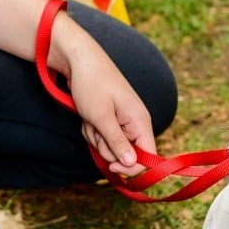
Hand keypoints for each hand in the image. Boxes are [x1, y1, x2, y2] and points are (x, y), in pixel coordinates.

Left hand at [52, 14, 155, 174]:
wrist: (79, 60)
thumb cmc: (92, 85)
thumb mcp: (102, 118)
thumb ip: (117, 143)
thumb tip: (131, 164)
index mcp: (141, 122)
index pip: (149, 158)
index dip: (132, 167)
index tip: (111, 165)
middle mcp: (136, 124)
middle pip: (126, 155)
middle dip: (106, 148)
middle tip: (96, 128)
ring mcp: (124, 122)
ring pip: (111, 147)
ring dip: (96, 138)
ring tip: (91, 118)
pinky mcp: (112, 121)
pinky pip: (103, 138)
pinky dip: (92, 131)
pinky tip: (88, 117)